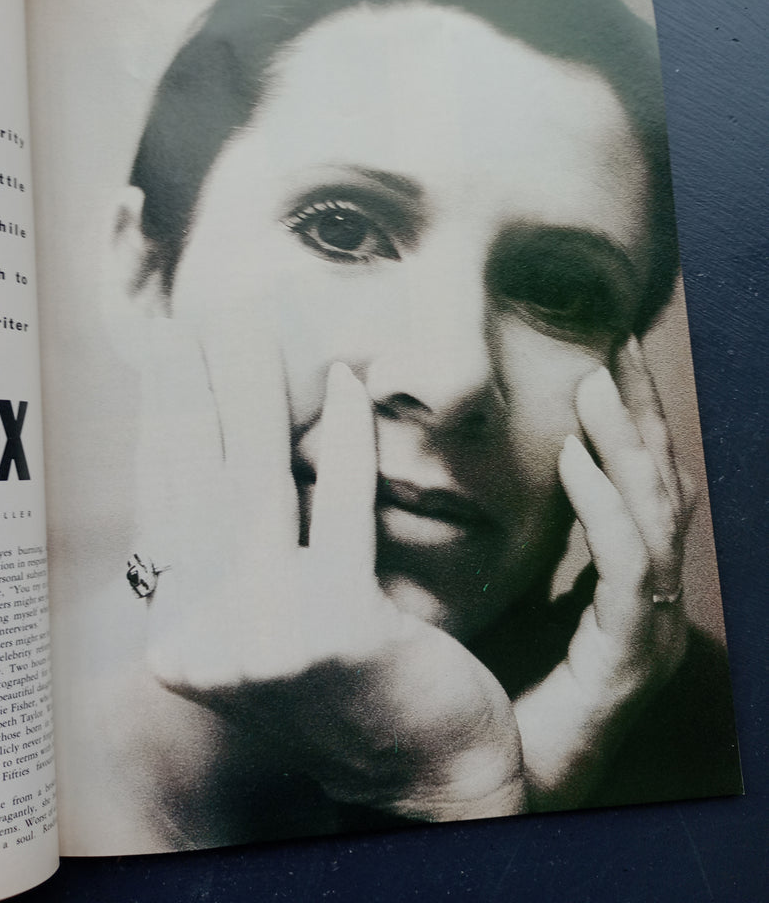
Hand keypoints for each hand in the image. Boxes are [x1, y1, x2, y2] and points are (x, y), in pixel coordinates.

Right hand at [132, 312, 525, 825]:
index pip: (167, 505)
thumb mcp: (271, 620)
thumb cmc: (350, 683)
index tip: (170, 360)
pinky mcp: (336, 628)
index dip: (166, 426)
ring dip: (254, 393)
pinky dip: (346, 437)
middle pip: (200, 486)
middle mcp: (204, 641)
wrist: (424, 769)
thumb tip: (228, 437)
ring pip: (255, 486)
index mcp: (181, 634)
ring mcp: (265, 639)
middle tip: (204, 321)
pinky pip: (341, 507)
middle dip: (197, 392)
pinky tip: (347, 383)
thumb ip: (239, 553)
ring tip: (251, 329)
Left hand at [514, 336, 693, 808]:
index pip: (640, 481)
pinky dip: (606, 508)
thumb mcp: (502, 590)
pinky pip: (629, 569)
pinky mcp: (632, 659)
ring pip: (656, 516)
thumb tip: (466, 464)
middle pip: (662, 483)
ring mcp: (651, 628)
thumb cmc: (493, 684)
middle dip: (643, 409)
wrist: (491, 786)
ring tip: (594, 384)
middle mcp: (652, 597)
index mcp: (625, 580)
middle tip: (617, 341)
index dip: (631, 416)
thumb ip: (511, 534)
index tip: (608, 350)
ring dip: (626, 444)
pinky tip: (575, 461)